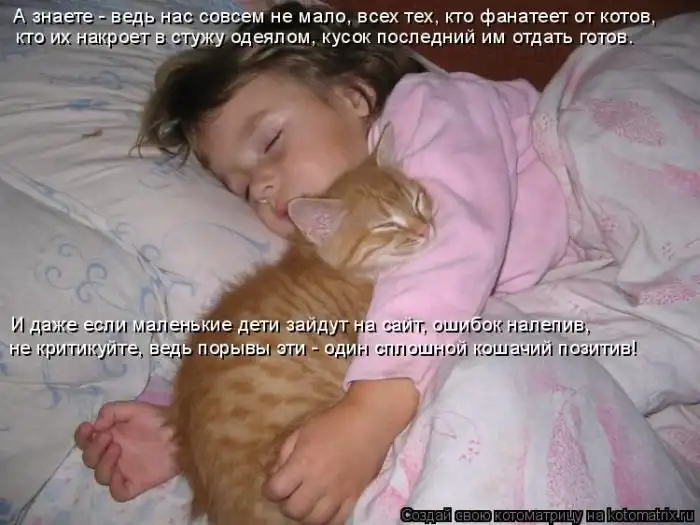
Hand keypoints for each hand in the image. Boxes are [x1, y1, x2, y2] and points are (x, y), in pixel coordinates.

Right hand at [74, 401, 178, 500]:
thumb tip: (95, 426)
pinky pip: (118, 493)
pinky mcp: (136, 483)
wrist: (180, 431)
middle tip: (108, 436)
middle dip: (93, 448)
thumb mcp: (133, 408)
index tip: (88, 427)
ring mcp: (124, 470)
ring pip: (100, 477)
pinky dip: (115, 485)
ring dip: (103, 462)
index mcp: (110, 437)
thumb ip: (111, 411)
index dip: (82, 437)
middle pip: (89, 460)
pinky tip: (121, 471)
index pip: (85, 442)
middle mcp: (113, 455)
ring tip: (117, 447)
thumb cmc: (157, 418)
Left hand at [264, 379, 417, 524]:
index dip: (269, 489)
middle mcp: (318, 482)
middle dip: (286, 504)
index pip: (275, 491)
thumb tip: (274, 474)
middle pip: (292, 510)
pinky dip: (327, 520)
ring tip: (307, 503)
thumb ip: (284, 453)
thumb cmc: (333, 422)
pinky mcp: (354, 497)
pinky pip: (337, 521)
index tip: (274, 484)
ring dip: (305, 514)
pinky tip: (324, 508)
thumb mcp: (301, 431)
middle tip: (291, 493)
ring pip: (314, 521)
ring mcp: (337, 493)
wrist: (369, 421)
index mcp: (302, 463)